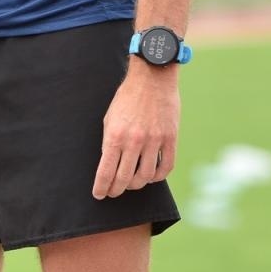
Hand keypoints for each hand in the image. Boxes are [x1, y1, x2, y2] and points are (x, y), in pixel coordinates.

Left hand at [92, 61, 178, 199]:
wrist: (152, 77)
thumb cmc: (127, 97)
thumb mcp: (110, 118)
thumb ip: (110, 142)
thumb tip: (109, 165)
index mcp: (115, 135)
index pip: (106, 172)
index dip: (101, 188)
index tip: (99, 194)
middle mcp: (134, 140)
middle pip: (124, 179)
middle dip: (116, 190)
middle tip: (113, 192)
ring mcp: (154, 140)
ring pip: (145, 177)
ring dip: (136, 185)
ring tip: (131, 183)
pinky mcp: (170, 138)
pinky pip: (166, 168)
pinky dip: (157, 177)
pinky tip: (151, 176)